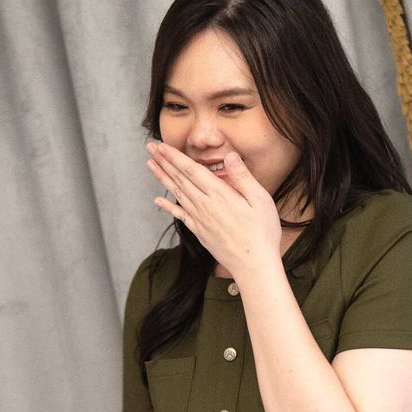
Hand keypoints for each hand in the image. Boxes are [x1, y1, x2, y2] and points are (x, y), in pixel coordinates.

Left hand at [146, 140, 281, 277]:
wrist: (254, 266)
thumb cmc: (262, 232)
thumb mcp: (260, 199)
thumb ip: (242, 176)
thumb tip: (229, 155)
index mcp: (219, 194)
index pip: (191, 169)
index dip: (174, 156)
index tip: (160, 145)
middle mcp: (205, 205)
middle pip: (180, 179)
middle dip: (164, 161)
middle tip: (150, 148)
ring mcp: (200, 220)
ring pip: (177, 194)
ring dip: (163, 178)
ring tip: (150, 164)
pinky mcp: (200, 232)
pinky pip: (180, 215)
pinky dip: (168, 207)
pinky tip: (158, 200)